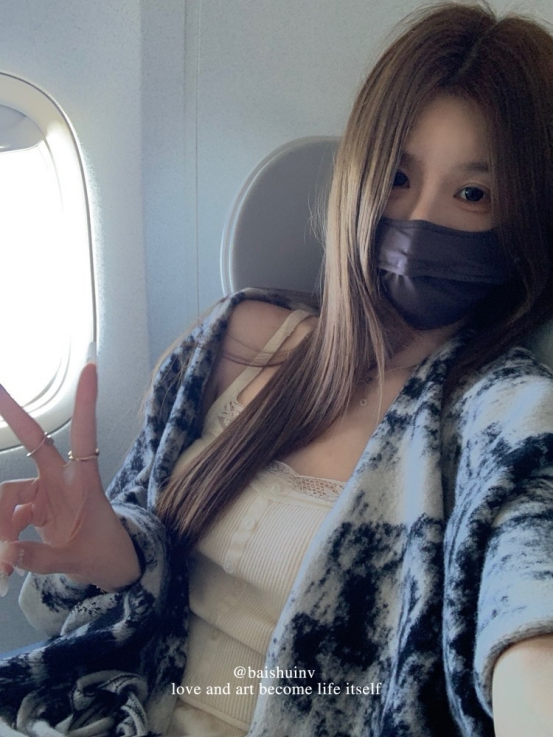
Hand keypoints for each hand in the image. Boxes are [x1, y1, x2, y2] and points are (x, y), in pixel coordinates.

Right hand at [0, 363, 139, 592]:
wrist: (111, 568)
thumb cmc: (105, 555)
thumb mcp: (77, 561)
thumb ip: (40, 557)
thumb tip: (6, 553)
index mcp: (83, 481)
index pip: (85, 434)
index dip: (86, 402)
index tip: (91, 367)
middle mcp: (62, 479)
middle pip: (33, 441)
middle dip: (13, 412)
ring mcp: (46, 491)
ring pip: (8, 493)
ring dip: (1, 524)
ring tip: (4, 566)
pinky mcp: (34, 508)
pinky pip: (7, 515)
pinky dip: (3, 538)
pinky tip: (5, 565)